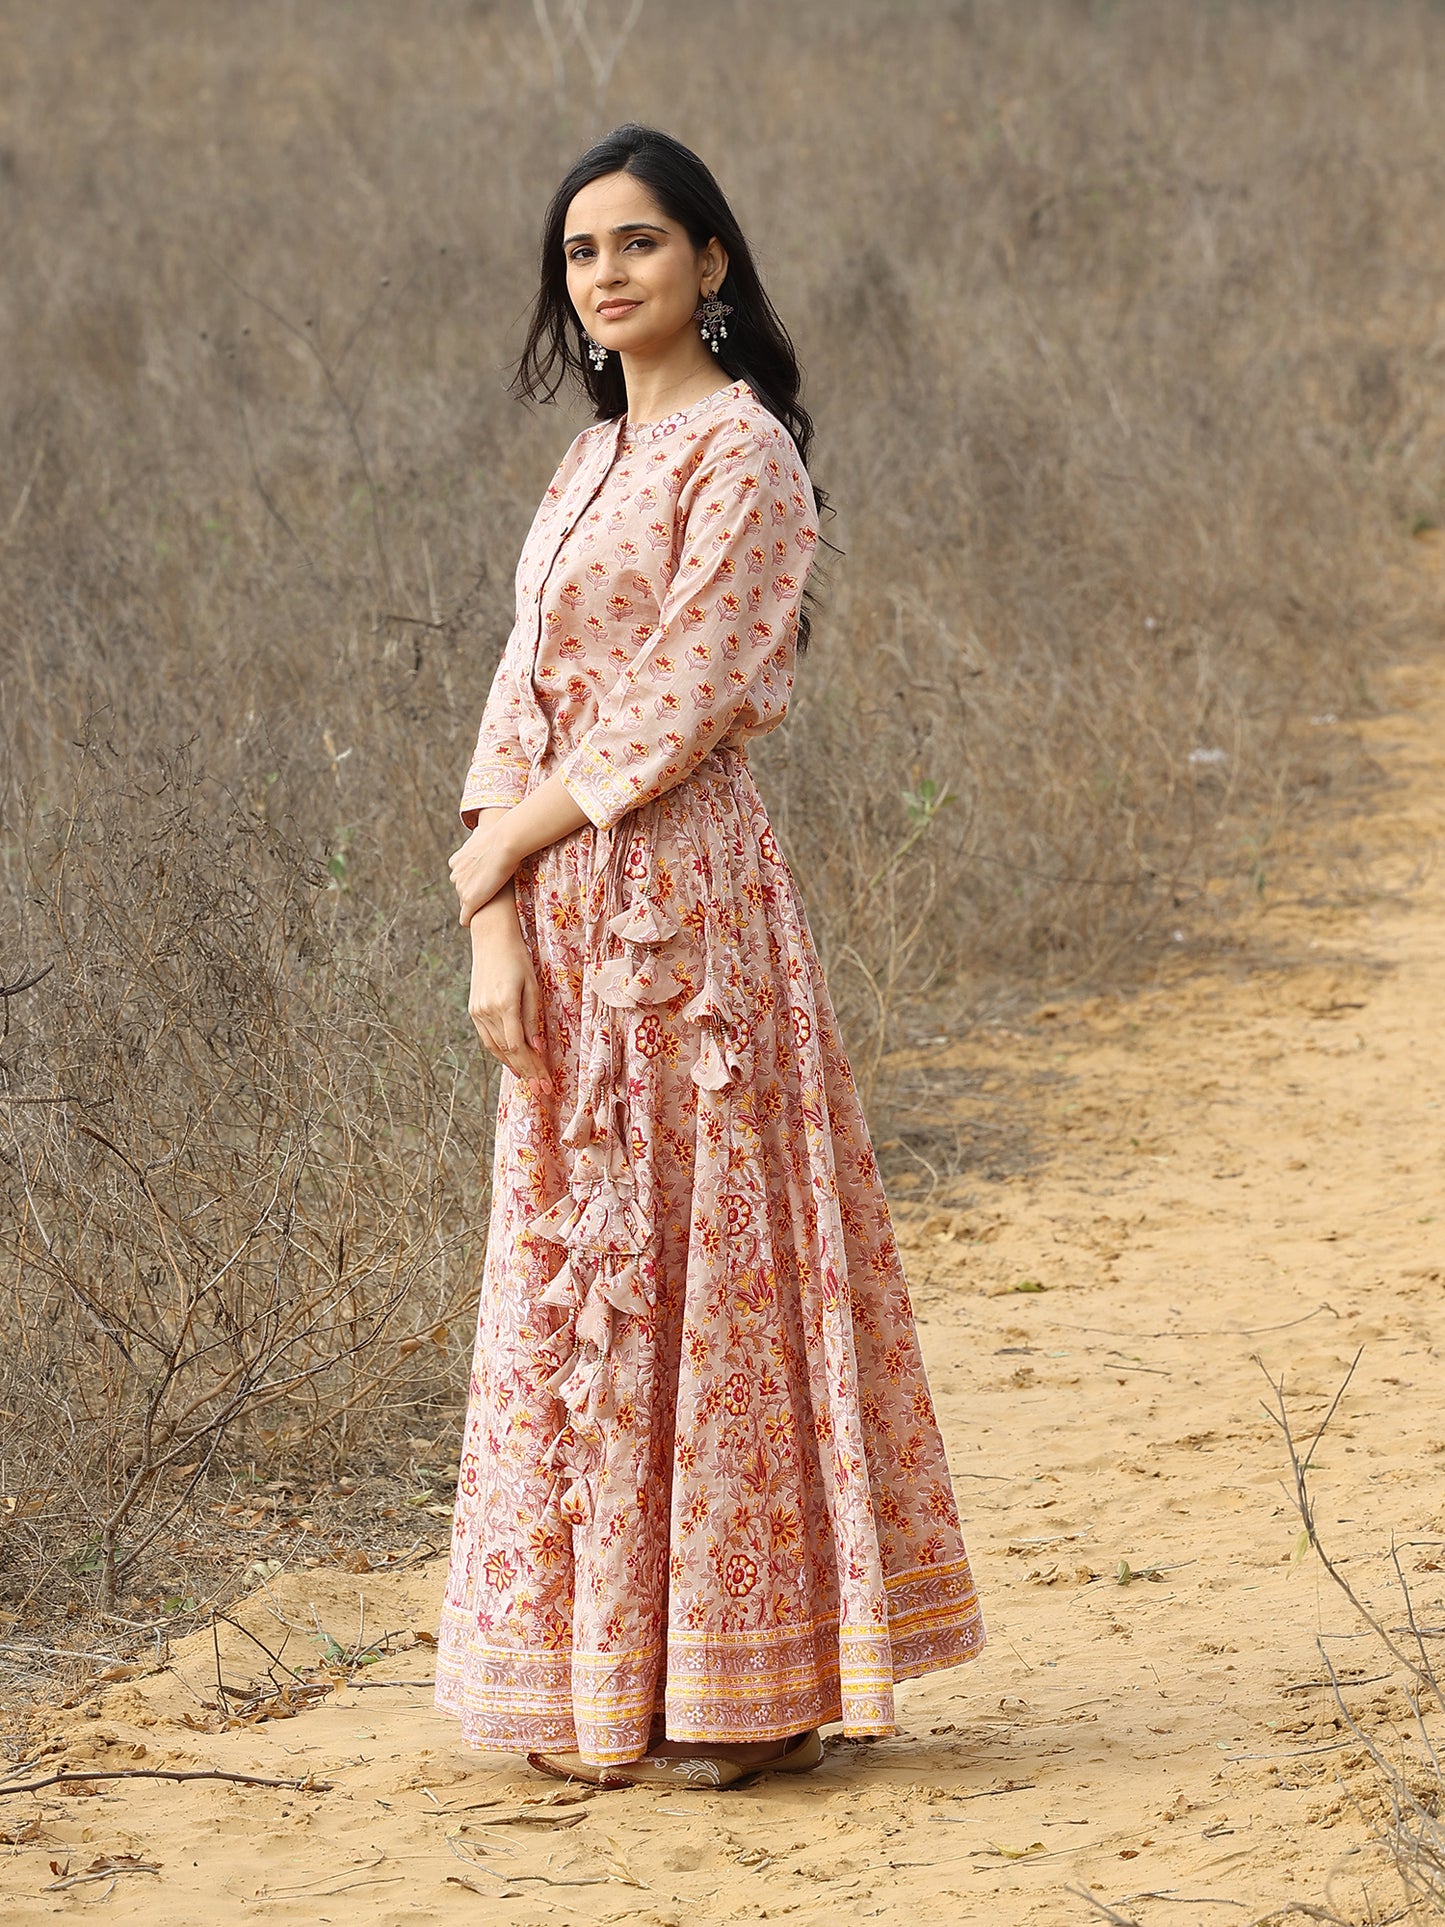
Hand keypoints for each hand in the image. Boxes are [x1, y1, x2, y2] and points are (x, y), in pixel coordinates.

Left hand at [449, 812, 521, 924]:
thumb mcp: (481, 834)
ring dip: (475, 905)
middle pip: (462, 891)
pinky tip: (475, 923)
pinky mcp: (470, 901)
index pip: (461, 877)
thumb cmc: (498, 837)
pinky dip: (469, 920)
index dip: (474, 880)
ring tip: (489, 908)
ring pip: (465, 903)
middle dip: (473, 893)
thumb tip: (480, 830)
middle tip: (490, 895)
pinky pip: (465, 918)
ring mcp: (461, 889)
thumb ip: (478, 838)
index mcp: (455, 862)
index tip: (486, 882)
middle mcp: (454, 876)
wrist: (505, 844)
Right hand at [466, 893, 552, 1090]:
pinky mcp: (473, 1009)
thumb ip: (533, 1018)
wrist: (490, 938)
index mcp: (505, 1005)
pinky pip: (487, 1038)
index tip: (546, 1083)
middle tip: (541, 1091)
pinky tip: (512, 1060)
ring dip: (513, 1066)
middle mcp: (487, 1011)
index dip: (533, 1068)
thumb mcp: (532, 985)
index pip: (520, 1047)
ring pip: (495, 1048)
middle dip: (526, 1073)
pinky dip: (501, 1052)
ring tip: (529, 1080)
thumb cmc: (518, 958)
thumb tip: (537, 1047)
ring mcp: (477, 1011)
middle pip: (508, 1052)